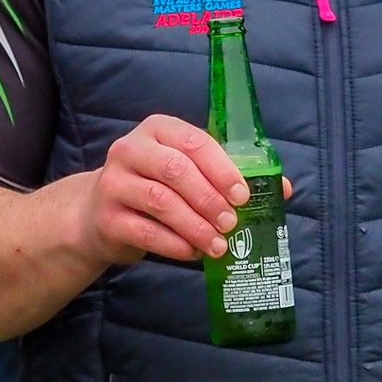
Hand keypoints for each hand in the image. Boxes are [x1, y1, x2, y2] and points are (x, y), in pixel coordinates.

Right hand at [77, 115, 264, 266]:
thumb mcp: (188, 171)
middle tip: (232, 222)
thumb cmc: (155, 186)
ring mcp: (114, 183)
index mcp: (157, 129)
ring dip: (196, 226)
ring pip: (161, 202)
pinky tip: (193, 252)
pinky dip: (175, 245)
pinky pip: (147, 232)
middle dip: (210, 199)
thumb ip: (229, 175)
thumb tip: (282, 188)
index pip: (193, 142)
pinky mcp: (108, 218)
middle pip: (175, 170)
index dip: (222, 169)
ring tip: (218, 245)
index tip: (243, 195)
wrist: (99, 212)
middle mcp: (130, 150)